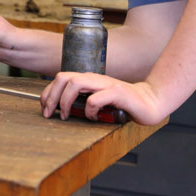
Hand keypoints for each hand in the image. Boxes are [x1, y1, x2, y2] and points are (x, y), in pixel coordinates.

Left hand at [40, 72, 164, 124]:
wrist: (150, 101)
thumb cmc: (123, 104)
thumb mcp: (98, 101)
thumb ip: (83, 101)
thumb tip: (60, 110)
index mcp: (88, 80)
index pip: (61, 78)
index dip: (48, 92)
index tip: (45, 109)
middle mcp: (95, 79)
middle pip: (64, 78)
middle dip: (51, 96)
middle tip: (49, 114)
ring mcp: (106, 84)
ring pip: (76, 83)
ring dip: (66, 101)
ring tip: (66, 115)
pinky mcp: (118, 93)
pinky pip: (96, 98)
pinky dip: (89, 109)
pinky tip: (92, 117)